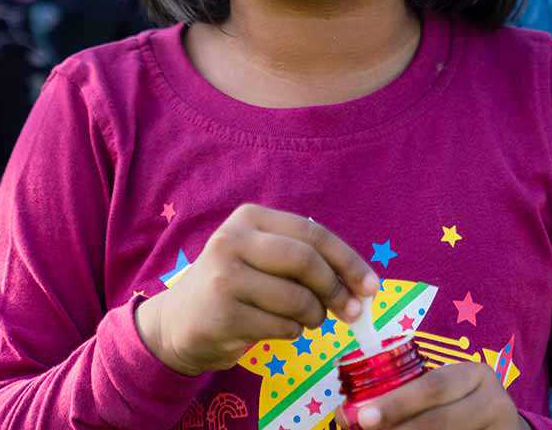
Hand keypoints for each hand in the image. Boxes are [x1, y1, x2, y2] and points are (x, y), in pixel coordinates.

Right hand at [134, 204, 379, 375]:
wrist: (179, 322)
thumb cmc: (236, 286)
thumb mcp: (262, 258)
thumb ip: (305, 261)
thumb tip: (364, 286)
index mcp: (249, 218)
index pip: (312, 233)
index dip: (348, 260)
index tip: (372, 288)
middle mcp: (232, 240)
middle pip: (305, 261)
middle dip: (336, 290)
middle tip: (352, 312)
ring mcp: (224, 277)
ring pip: (296, 299)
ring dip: (314, 316)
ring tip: (308, 320)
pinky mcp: (222, 315)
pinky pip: (281, 327)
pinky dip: (293, 333)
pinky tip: (279, 329)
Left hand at [351, 362, 524, 428]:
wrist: (501, 428)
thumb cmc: (460, 405)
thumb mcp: (443, 393)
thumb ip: (405, 397)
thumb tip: (349, 416)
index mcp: (475, 374)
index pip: (434, 386)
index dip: (398, 402)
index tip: (364, 417)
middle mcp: (494, 400)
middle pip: (443, 419)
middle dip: (402, 429)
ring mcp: (502, 428)